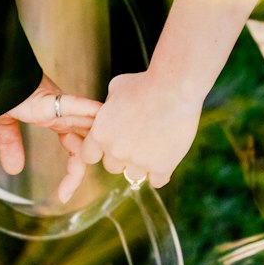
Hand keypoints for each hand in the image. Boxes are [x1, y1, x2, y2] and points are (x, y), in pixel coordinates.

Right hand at [0, 77, 101, 204]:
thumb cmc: (6, 88)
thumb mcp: (7, 122)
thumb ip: (11, 143)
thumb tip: (13, 170)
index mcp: (56, 120)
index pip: (75, 150)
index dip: (73, 173)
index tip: (63, 196)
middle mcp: (64, 113)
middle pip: (87, 142)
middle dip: (85, 167)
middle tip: (67, 194)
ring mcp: (60, 104)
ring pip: (88, 125)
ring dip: (97, 144)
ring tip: (104, 164)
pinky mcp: (50, 97)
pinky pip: (74, 104)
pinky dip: (88, 112)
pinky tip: (100, 121)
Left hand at [77, 71, 202, 200]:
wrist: (174, 89)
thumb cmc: (145, 83)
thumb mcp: (116, 88)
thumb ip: (108, 106)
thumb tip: (108, 113)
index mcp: (100, 134)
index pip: (89, 156)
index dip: (100, 150)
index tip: (111, 142)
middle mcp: (116, 152)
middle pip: (113, 167)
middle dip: (122, 156)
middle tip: (138, 139)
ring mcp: (139, 162)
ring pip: (134, 175)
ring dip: (141, 165)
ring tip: (154, 146)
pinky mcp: (162, 167)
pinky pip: (156, 181)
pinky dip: (160, 172)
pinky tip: (166, 157)